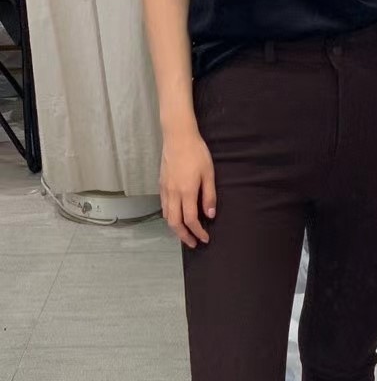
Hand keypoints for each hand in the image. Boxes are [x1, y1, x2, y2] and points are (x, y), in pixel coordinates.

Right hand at [159, 119, 216, 248]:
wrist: (178, 136)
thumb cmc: (196, 153)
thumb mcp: (209, 174)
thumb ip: (209, 195)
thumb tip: (210, 214)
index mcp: (187, 192)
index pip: (191, 220)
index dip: (198, 232)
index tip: (205, 238)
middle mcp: (173, 193)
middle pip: (175, 223)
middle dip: (184, 236)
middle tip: (193, 243)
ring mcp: (165, 189)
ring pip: (166, 216)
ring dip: (175, 228)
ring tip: (184, 234)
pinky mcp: (161, 184)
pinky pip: (163, 206)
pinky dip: (169, 216)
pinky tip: (176, 217)